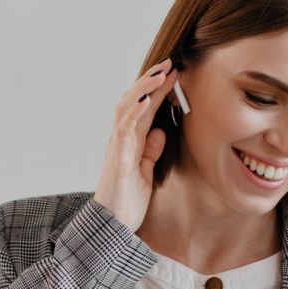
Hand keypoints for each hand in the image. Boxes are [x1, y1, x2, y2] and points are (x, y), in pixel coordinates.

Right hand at [95, 57, 175, 232]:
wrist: (113, 226)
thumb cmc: (128, 202)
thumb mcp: (146, 173)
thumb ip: (151, 152)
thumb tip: (161, 132)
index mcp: (130, 142)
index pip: (144, 108)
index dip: (157, 89)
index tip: (174, 71)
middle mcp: (121, 139)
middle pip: (133, 101)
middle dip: (151, 80)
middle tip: (170, 62)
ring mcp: (118, 146)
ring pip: (127, 109)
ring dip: (144, 89)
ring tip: (161, 73)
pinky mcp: (118, 158)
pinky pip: (125, 130)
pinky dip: (134, 113)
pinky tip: (146, 100)